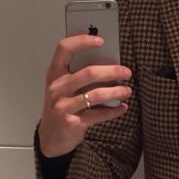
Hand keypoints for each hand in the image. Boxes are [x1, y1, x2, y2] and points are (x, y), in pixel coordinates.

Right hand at [38, 34, 132, 157]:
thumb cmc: (62, 108)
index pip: (64, 49)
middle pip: (88, 73)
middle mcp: (57, 88)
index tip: (100, 40)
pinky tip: (123, 107)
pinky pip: (99, 115)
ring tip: (127, 91)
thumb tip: (109, 65)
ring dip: (116, 92)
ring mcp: (64, 106)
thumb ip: (79, 76)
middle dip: (112, 71)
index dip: (82, 41)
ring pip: (96, 94)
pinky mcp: (73, 123)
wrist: (50, 138)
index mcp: (54, 75)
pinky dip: (114, 111)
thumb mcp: (64, 89)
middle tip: (127, 72)